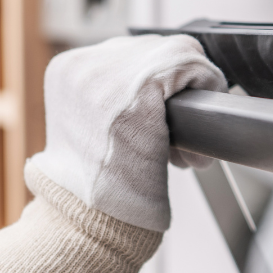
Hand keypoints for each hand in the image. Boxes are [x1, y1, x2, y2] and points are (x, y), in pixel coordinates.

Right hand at [0, 34, 225, 272]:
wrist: (89, 225)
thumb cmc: (95, 191)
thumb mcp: (90, 129)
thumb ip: (112, 97)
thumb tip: (161, 82)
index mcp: (67, 71)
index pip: (130, 52)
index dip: (155, 84)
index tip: (158, 121)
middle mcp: (85, 65)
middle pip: (155, 48)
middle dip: (172, 90)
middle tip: (171, 138)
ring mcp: (112, 72)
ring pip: (177, 53)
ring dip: (189, 91)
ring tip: (178, 141)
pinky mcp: (142, 85)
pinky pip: (192, 65)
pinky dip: (205, 90)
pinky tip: (198, 125)